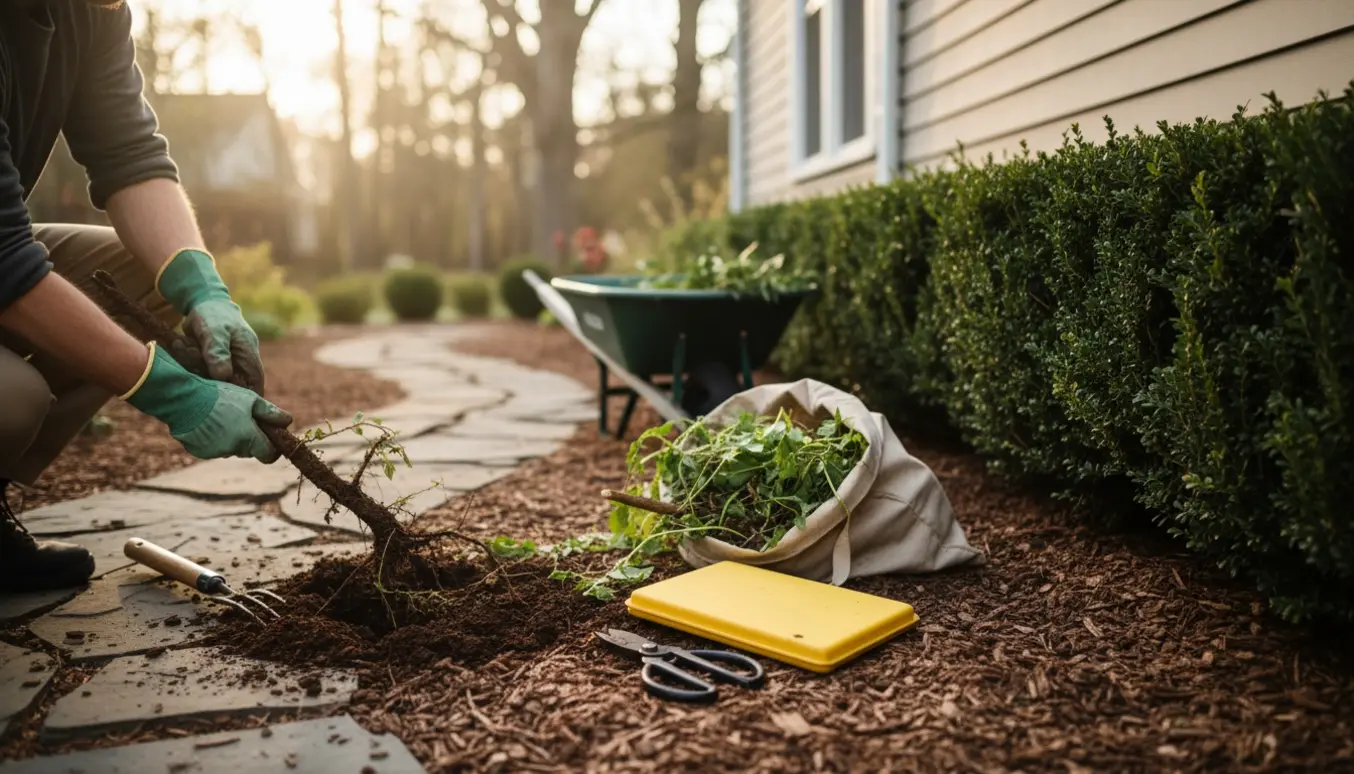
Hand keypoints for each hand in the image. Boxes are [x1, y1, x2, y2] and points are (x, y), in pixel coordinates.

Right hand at [123, 342, 292, 462]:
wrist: (182, 398)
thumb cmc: (219, 396)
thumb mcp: (249, 399)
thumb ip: (270, 413)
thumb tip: (288, 421)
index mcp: (248, 438)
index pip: (268, 455)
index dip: (272, 449)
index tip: (270, 439)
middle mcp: (232, 450)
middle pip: (249, 450)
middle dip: (250, 438)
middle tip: (241, 418)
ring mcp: (214, 452)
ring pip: (231, 449)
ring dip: (231, 438)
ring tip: (221, 416)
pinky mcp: (199, 452)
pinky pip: (213, 448)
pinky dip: (214, 439)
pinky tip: (207, 422)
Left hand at [156, 249, 265, 392]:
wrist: (200, 302)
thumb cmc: (212, 315)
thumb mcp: (214, 332)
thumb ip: (217, 353)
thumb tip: (223, 376)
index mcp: (248, 354)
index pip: (255, 381)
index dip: (251, 397)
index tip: (240, 407)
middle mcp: (240, 361)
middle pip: (234, 384)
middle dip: (216, 383)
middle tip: (202, 377)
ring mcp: (227, 362)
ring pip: (216, 380)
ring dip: (199, 370)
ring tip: (188, 350)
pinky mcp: (213, 363)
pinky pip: (204, 373)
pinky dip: (192, 365)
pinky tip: (185, 348)